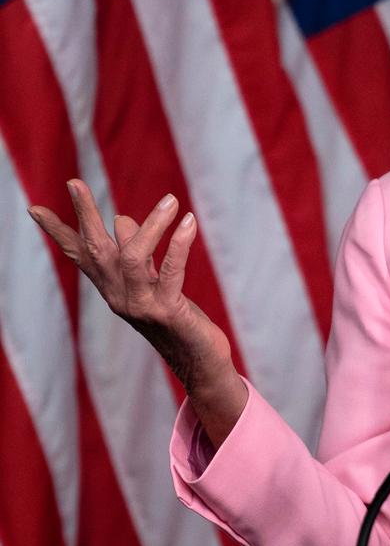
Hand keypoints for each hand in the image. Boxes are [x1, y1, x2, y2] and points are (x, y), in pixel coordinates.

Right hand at [28, 180, 235, 398]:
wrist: (198, 363)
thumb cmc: (178, 320)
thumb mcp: (153, 283)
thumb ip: (136, 254)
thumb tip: (121, 219)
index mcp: (113, 288)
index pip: (80, 256)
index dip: (58, 232)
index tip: (35, 208)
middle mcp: (119, 297)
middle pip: (95, 250)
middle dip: (84, 215)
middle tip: (74, 182)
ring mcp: (140, 306)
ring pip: (131, 258)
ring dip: (151, 225)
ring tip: (171, 200)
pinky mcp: (167, 312)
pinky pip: (169, 271)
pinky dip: (179, 244)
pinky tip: (189, 222)